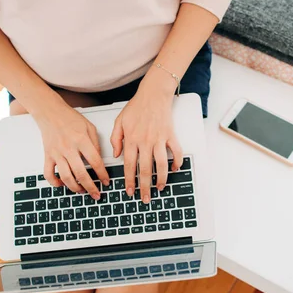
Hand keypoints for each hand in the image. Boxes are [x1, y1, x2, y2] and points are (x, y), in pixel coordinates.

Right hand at [35, 103, 109, 198]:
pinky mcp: (47, 155)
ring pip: (66, 177)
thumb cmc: (70, 118)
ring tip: (81, 191)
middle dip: (91, 187)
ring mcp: (57, 153)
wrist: (50, 112)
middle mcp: (69, 148)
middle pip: (81, 173)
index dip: (102, 174)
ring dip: (75, 188)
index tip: (106, 181)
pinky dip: (54, 182)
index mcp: (81, 140)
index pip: (95, 162)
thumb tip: (99, 161)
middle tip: (96, 194)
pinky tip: (62, 184)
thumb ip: (96, 144)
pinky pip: (48, 173)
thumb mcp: (89, 127)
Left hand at [110, 72, 183, 203]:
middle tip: (145, 198)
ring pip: (161, 164)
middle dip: (144, 186)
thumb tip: (116, 155)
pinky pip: (176, 152)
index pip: (129, 165)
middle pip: (145, 169)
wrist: (153, 94)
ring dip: (161, 178)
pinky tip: (174, 170)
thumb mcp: (119, 121)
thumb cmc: (136, 107)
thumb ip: (116, 139)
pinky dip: (177, 162)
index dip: (129, 181)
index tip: (129, 191)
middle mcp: (146, 141)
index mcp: (132, 139)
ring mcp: (159, 139)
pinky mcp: (171, 135)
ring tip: (160, 188)